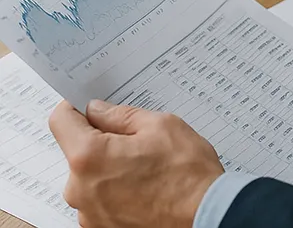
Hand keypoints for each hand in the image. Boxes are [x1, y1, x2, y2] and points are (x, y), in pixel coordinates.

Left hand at [49, 99, 223, 227]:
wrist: (204, 214)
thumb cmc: (187, 174)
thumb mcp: (160, 125)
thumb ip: (121, 116)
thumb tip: (98, 110)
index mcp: (90, 157)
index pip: (61, 121)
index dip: (74, 106)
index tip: (87, 104)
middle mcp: (80, 190)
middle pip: (78, 150)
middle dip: (101, 139)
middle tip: (136, 137)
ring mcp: (88, 213)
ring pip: (90, 174)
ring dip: (110, 164)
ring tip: (146, 165)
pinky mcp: (99, 227)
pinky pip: (99, 197)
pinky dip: (115, 187)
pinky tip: (144, 184)